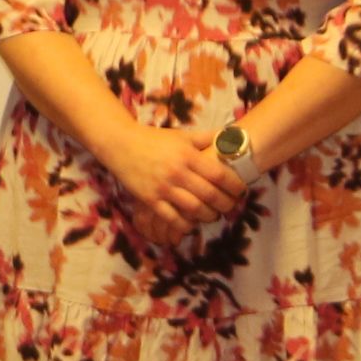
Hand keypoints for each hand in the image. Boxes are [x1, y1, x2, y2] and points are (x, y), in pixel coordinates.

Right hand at [99, 125, 248, 245]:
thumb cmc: (153, 140)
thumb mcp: (181, 136)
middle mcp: (177, 172)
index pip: (220, 175)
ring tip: (213, 214)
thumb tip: (231, 138)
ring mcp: (163, 187)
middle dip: (226, 204)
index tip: (241, 191)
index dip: (235, 186)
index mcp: (188, 156)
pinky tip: (191, 223)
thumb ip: (206, 138)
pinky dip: (185, 224)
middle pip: (211, 195)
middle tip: (230, 206)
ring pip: (194, 209)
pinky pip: (172, 218)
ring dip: (209, 216)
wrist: (120, 144)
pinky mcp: (150, 199)